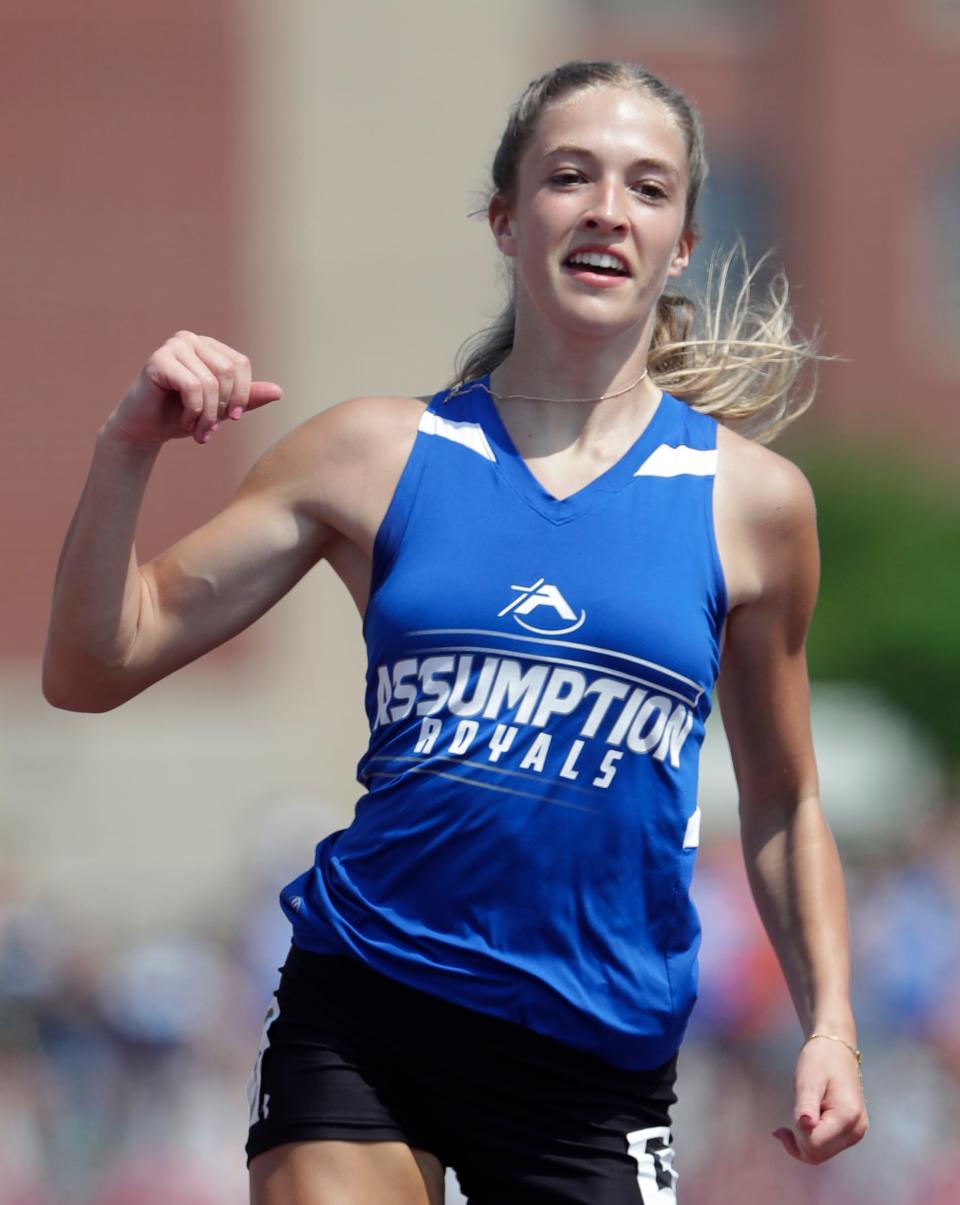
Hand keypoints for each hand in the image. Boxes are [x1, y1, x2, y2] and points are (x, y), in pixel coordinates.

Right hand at [106, 331, 282, 449]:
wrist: (145, 430)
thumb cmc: (181, 416)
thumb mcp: (222, 409)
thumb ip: (247, 398)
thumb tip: (279, 392)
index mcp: (209, 347)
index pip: (241, 364)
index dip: (242, 394)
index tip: (233, 418)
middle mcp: (191, 340)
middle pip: (228, 371)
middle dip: (224, 407)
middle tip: (212, 428)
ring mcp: (173, 347)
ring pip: (211, 382)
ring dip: (208, 415)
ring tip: (199, 430)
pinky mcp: (158, 360)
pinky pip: (193, 387)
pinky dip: (194, 411)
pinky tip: (185, 421)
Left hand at [772, 1036, 867, 1163]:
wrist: (836, 1049)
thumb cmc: (820, 1060)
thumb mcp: (808, 1080)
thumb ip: (806, 1104)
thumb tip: (805, 1125)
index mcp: (847, 1116)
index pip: (814, 1145)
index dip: (796, 1136)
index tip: (784, 1122)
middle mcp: (856, 1130)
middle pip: (818, 1155)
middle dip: (797, 1144)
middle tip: (781, 1128)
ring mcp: (856, 1133)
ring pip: (822, 1155)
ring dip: (802, 1144)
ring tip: (789, 1126)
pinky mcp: (850, 1132)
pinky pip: (826, 1148)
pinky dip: (810, 1142)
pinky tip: (800, 1128)